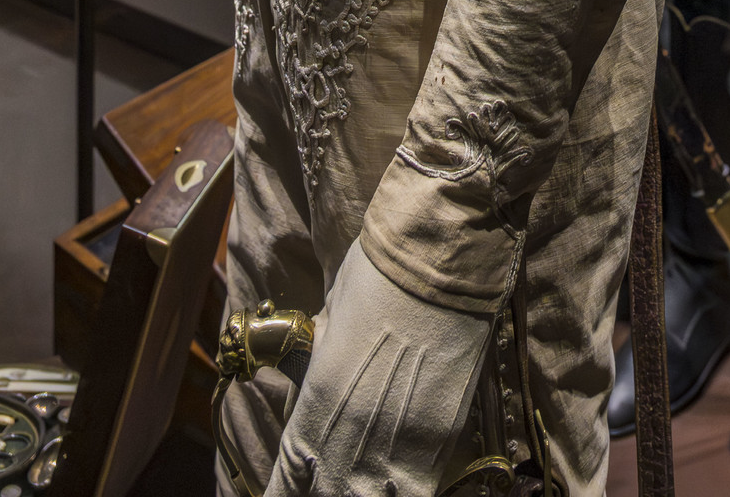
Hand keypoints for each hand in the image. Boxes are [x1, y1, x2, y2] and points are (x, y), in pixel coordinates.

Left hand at [264, 243, 489, 496]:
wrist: (437, 257)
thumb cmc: (374, 277)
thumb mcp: (327, 326)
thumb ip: (319, 373)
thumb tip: (319, 387)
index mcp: (314, 411)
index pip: (286, 484)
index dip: (285, 492)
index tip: (289, 487)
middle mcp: (350, 442)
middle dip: (323, 490)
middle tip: (326, 479)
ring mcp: (399, 447)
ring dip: (362, 491)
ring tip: (362, 478)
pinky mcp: (443, 439)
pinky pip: (416, 489)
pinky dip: (403, 488)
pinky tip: (398, 481)